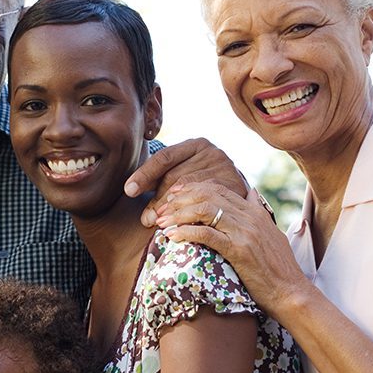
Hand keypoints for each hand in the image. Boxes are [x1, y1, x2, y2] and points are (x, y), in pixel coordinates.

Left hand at [124, 138, 248, 226]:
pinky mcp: (235, 185)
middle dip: (157, 199)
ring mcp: (225, 167)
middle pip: (175, 175)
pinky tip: (178, 227)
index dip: (145, 174)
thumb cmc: (206, 190)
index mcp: (196, 145)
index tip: (129, 190)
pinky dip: (189, 215)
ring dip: (171, 209)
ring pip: (189, 189)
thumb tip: (145, 218)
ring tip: (159, 223)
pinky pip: (206, 201)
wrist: (243, 200)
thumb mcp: (184, 180)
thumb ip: (162, 189)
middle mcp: (212, 152)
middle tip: (146, 219)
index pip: (164, 158)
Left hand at [155, 184, 308, 316]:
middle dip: (179, 200)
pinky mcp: (239, 250)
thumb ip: (258, 212)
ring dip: (178, 214)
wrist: (291, 292)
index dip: (191, 189)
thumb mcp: (271, 233)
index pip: (217, 189)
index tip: (172, 196)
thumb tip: (251, 193)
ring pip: (205, 210)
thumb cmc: (278, 268)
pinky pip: (207, 234)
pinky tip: (172, 236)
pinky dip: (186, 232)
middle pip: (207, 195)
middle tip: (161, 210)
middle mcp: (249, 216)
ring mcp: (244, 232)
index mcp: (254, 211)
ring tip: (162, 223)